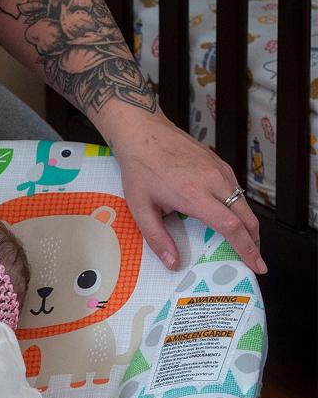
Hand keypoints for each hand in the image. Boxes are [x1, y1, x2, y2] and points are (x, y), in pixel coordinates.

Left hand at [107, 111, 265, 273]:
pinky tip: (232, 217)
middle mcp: (213, 181)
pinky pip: (236, 190)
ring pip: (244, 203)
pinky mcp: (219, 163)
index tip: (256, 265)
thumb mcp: (140, 208)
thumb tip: (173, 263)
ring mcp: (219, 170)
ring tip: (244, 243)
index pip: (231, 226)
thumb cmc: (139, 169)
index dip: (246, 248)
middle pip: (246, 217)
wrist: (143, 132)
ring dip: (248, 225)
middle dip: (254, 241)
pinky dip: (240, 208)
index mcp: (194, 194)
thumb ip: (157, 238)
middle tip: (255, 260)